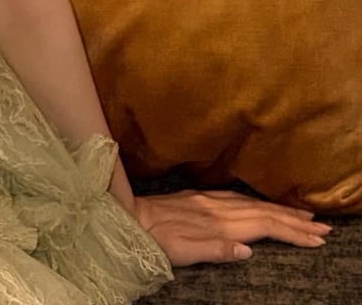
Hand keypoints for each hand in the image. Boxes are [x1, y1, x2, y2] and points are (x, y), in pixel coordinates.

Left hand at [134, 189, 332, 265]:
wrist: (128, 217)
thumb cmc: (155, 242)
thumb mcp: (183, 252)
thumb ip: (216, 250)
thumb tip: (248, 250)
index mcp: (217, 223)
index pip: (263, 226)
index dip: (291, 232)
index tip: (316, 238)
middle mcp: (216, 208)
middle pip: (264, 213)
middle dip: (294, 220)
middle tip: (322, 227)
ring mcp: (208, 200)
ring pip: (253, 204)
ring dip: (279, 210)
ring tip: (301, 215)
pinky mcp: (199, 198)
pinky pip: (238, 198)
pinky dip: (258, 203)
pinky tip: (260, 205)